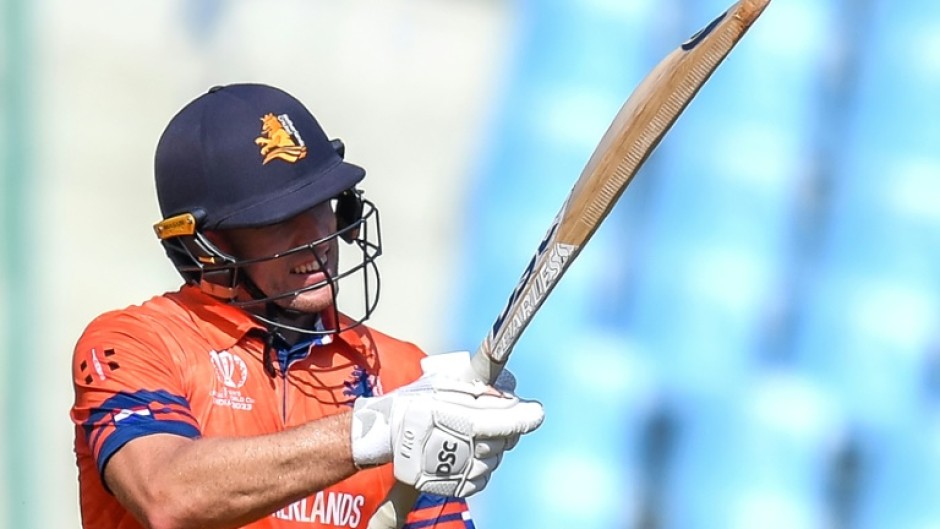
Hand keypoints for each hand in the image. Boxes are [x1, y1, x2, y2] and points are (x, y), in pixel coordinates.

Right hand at [350, 352, 542, 496]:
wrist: (388, 433)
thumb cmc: (416, 402)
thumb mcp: (448, 381)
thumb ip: (481, 382)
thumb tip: (508, 384)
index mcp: (471, 420)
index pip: (515, 421)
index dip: (529, 415)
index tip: (534, 411)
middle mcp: (472, 448)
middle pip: (509, 438)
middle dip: (504, 424)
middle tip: (486, 413)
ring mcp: (466, 469)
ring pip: (498, 457)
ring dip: (491, 444)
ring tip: (468, 432)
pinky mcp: (460, 485)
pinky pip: (484, 474)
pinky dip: (480, 462)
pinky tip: (465, 449)